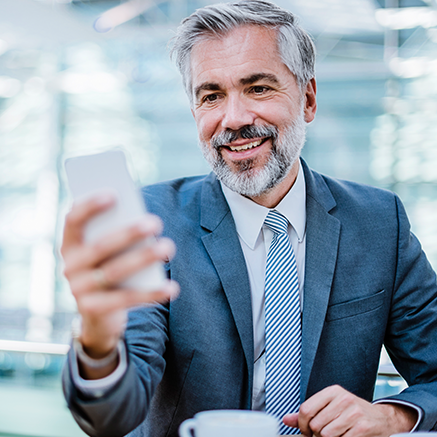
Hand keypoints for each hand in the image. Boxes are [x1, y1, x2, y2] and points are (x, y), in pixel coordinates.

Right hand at [61, 193, 178, 376]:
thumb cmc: (110, 267)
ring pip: (115, 271)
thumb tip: (145, 221)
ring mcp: (79, 290)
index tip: (114, 193)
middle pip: (100, 246)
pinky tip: (171, 287)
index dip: (90, 206)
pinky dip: (151, 293)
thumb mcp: (109, 251)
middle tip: (155, 222)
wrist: (99, 314)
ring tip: (168, 247)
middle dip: (129, 233)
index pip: (73, 220)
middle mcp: (69, 266)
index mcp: (70, 244)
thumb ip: (117, 234)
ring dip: (143, 258)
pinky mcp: (94, 310)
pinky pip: (126, 299)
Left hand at [283, 385, 416, 436]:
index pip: (306, 409)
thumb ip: (308, 413)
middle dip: (318, 434)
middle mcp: (343, 398)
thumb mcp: (330, 407)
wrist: (382, 419)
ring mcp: (353, 412)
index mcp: (332, 391)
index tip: (306, 431)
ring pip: (327, 434)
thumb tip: (286, 420)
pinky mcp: (363, 426)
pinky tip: (346, 436)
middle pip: (316, 424)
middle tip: (325, 433)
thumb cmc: (352, 413)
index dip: (302, 425)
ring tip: (337, 434)